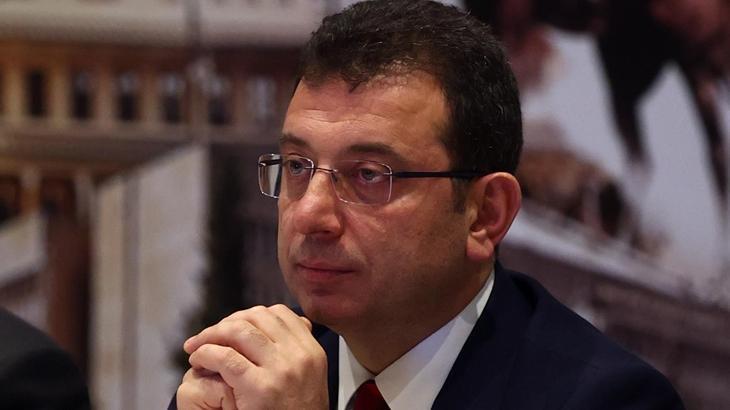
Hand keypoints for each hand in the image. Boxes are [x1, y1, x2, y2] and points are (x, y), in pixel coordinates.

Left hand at [175, 305, 327, 409]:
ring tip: (197, 346)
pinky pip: (225, 358)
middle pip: (257, 318)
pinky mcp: (259, 387)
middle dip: (227, 322)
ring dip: (211, 334)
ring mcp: (280, 370)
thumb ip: (300, 349)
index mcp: (312, 351)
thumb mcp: (311, 376)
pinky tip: (198, 360)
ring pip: (239, 331)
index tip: (234, 326)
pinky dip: (206, 353)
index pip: (279, 313)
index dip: (251, 314)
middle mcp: (299, 356)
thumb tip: (298, 321)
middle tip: (210, 334)